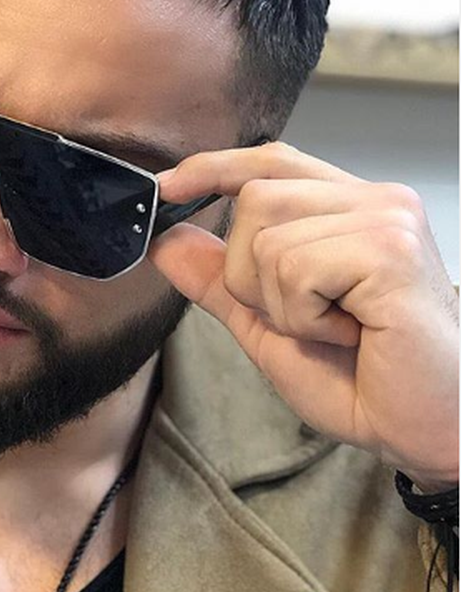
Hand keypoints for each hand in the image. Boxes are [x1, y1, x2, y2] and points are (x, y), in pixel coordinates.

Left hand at [148, 142, 458, 490]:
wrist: (424, 429)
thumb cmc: (365, 378)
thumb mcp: (269, 324)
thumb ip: (219, 279)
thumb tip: (167, 239)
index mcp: (350, 208)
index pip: (272, 162)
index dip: (216, 168)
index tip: (168, 187)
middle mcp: (374, 200)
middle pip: (254, 199)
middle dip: (251, 276)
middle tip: (307, 318)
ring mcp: (386, 219)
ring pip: (266, 238)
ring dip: (280, 305)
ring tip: (336, 327)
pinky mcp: (390, 249)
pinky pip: (294, 270)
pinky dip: (304, 318)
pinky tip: (352, 333)